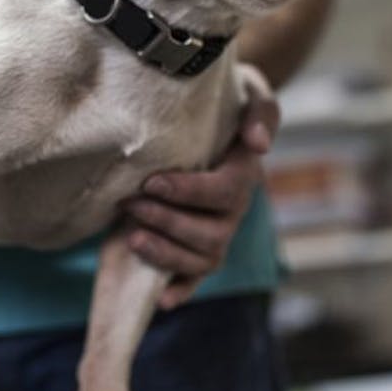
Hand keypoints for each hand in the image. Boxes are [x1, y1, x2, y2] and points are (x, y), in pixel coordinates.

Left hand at [123, 87, 280, 309]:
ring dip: (167, 254)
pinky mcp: (200, 248)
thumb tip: (258, 145)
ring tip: (133, 237)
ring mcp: (219, 233)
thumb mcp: (251, 90)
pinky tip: (161, 300)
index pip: (223, 192)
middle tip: (130, 204)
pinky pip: (195, 279)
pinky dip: (180, 291)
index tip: (151, 182)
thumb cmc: (228, 99)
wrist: (210, 113)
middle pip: (211, 233)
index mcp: (245, 174)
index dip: (187, 192)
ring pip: (203, 260)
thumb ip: (261, 112)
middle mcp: (235, 210)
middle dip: (168, 221)